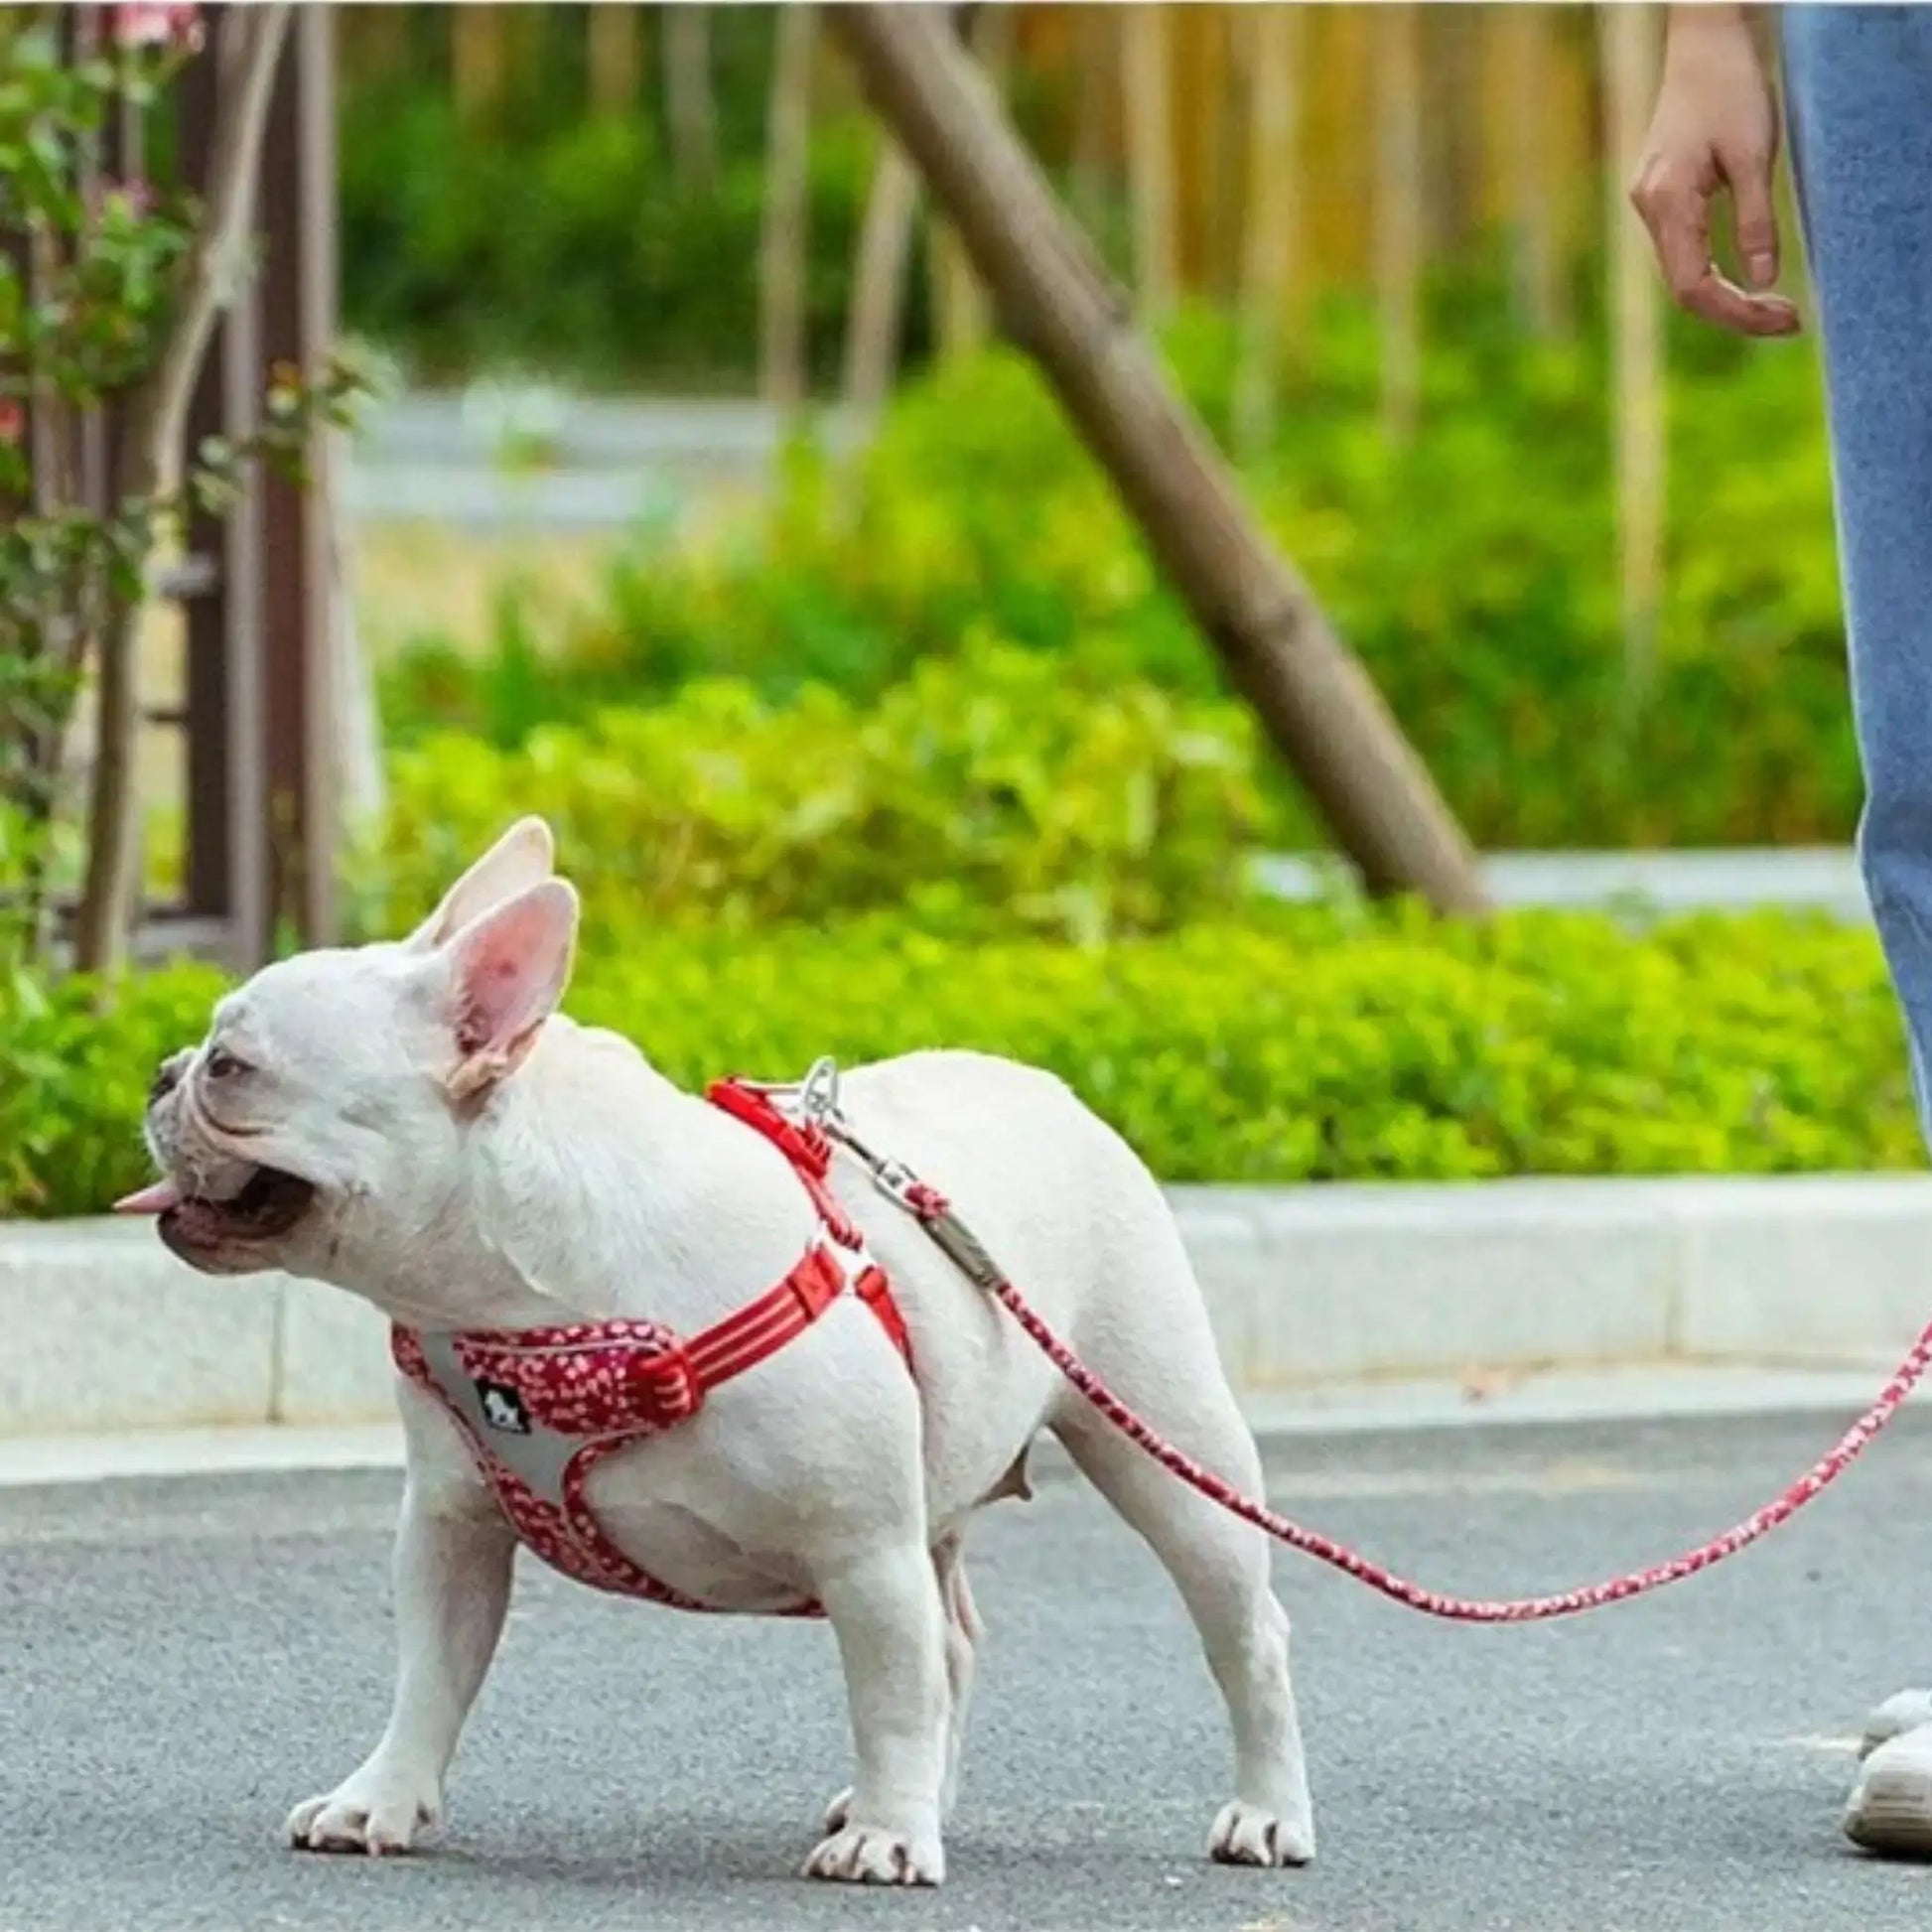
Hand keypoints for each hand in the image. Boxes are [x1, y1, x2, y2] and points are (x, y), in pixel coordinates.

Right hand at [1630, 5, 1801, 336]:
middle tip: (1788, 321)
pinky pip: (1682, 254)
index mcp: (1667, 202)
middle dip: (1736, 313)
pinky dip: (1714, 276)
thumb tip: (1763, 280)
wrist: (1704, 42)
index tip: (1784, 318)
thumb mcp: (1754, 155)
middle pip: (1685, 289)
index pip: (1693, 286)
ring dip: (1726, 299)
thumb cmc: (1731, 87)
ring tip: (1773, 307)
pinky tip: (1744, 279)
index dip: (1737, 312)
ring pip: (1682, 275)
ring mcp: (1651, 205)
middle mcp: (1649, 210)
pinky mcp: (1661, 198)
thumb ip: (1756, 221)